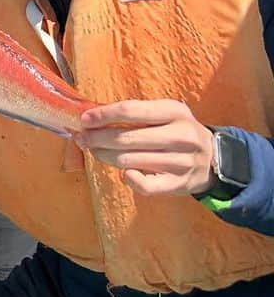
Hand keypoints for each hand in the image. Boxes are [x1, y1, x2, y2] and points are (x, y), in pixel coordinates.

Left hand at [76, 99, 216, 196]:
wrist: (215, 158)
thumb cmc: (177, 130)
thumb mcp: (164, 113)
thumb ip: (135, 113)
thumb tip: (92, 116)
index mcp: (174, 111)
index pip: (130, 110)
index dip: (103, 115)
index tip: (84, 119)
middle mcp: (181, 136)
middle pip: (126, 138)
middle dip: (97, 138)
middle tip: (82, 138)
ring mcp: (182, 162)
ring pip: (130, 161)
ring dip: (104, 156)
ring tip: (94, 151)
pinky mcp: (180, 184)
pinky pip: (145, 186)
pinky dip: (128, 179)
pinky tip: (122, 172)